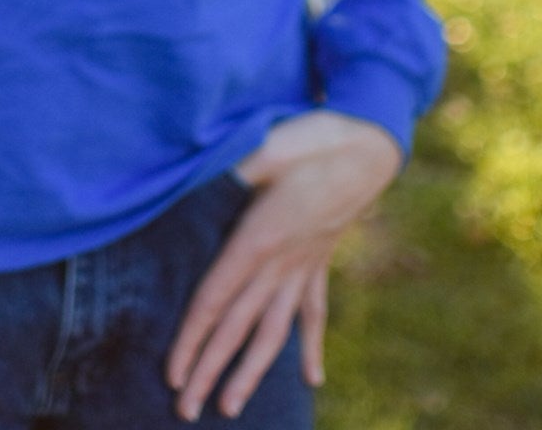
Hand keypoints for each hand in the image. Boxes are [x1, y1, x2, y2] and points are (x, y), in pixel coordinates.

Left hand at [167, 111, 402, 420]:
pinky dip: (310, 346)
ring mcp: (303, 266)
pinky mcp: (319, 260)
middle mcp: (281, 263)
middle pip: (238, 327)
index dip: (191, 339)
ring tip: (230, 408)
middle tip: (185, 411)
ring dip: (250, 372)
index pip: (215, 298)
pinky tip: (312, 379)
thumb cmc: (313, 140)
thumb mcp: (268, 146)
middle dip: (209, 371)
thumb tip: (201, 172)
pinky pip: (313, 311)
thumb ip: (235, 167)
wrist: (368, 146)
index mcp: (260, 238)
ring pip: (273, 331)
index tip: (173, 375)